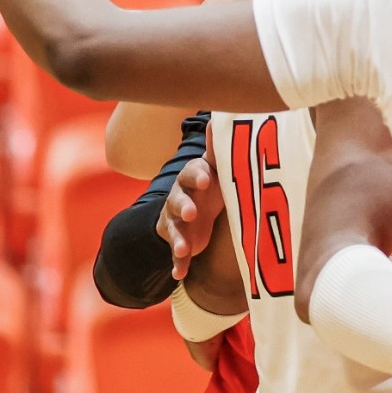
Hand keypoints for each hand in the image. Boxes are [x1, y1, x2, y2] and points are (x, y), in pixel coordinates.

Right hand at [159, 155, 224, 278]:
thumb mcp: (216, 167)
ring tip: (184, 248)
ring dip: (178, 238)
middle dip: (184, 205)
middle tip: (192, 212)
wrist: (195, 210)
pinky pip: (175, 254)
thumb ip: (217, 148)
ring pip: (173, 229)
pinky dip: (178, 264)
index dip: (198, 176)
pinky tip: (179, 275)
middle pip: (177, 200)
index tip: (207, 179)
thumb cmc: (212, 184)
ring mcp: (176, 221)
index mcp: (192, 179)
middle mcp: (179, 198)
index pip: (192, 173)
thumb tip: (218, 117)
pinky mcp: (178, 240)